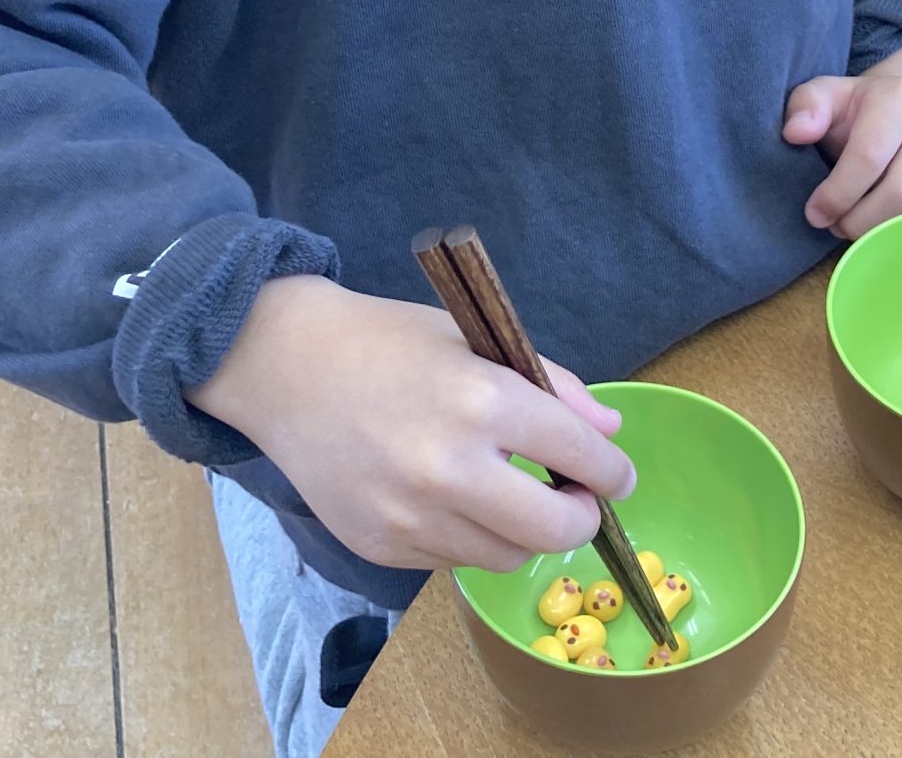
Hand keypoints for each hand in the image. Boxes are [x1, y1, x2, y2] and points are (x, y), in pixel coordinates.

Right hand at [188, 275, 633, 572]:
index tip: (616, 476)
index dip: (613, 471)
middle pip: (555, 531)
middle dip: (580, 517)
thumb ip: (553, 387)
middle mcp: (450, 468)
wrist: (286, 366)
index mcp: (484, 401)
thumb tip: (610, 432)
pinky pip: (453, 561)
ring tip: (507, 493)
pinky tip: (449, 498)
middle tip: (574, 498)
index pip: (582, 456)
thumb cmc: (389, 342)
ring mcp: (411, 516)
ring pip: (506, 556)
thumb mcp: (477, 341)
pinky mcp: (381, 546)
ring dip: (522, 532)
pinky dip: (468, 538)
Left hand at [782, 39, 901, 238]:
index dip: (837, 194)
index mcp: (901, 97)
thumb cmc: (856, 115)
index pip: (869, 156)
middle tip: (837, 225)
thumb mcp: (825, 98)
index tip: (815, 213)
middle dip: (860, 222)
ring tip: (860, 228)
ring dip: (886, 236)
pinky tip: (891, 235)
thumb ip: (805, 107)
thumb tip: (796, 132)